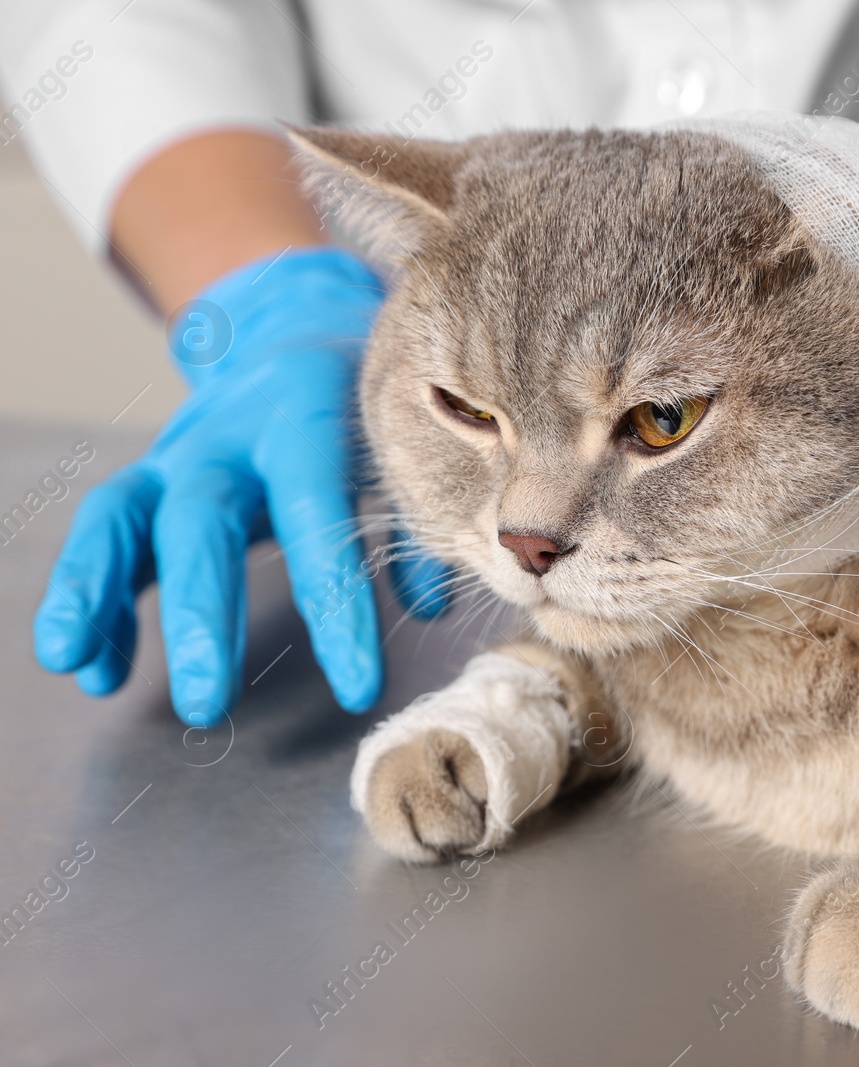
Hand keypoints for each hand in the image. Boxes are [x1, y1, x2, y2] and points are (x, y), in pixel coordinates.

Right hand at [34, 247, 450, 724]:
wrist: (299, 328)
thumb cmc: (362, 407)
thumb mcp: (397, 449)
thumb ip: (414, 526)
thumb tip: (432, 606)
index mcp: (307, 419)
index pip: (318, 517)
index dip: (337, 605)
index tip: (359, 688)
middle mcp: (230, 434)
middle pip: (201, 519)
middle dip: (200, 613)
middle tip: (207, 707)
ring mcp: (176, 453)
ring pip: (121, 511)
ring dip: (94, 589)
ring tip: (81, 669)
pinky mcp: (145, 475)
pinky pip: (106, 532)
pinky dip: (89, 595)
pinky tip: (91, 668)